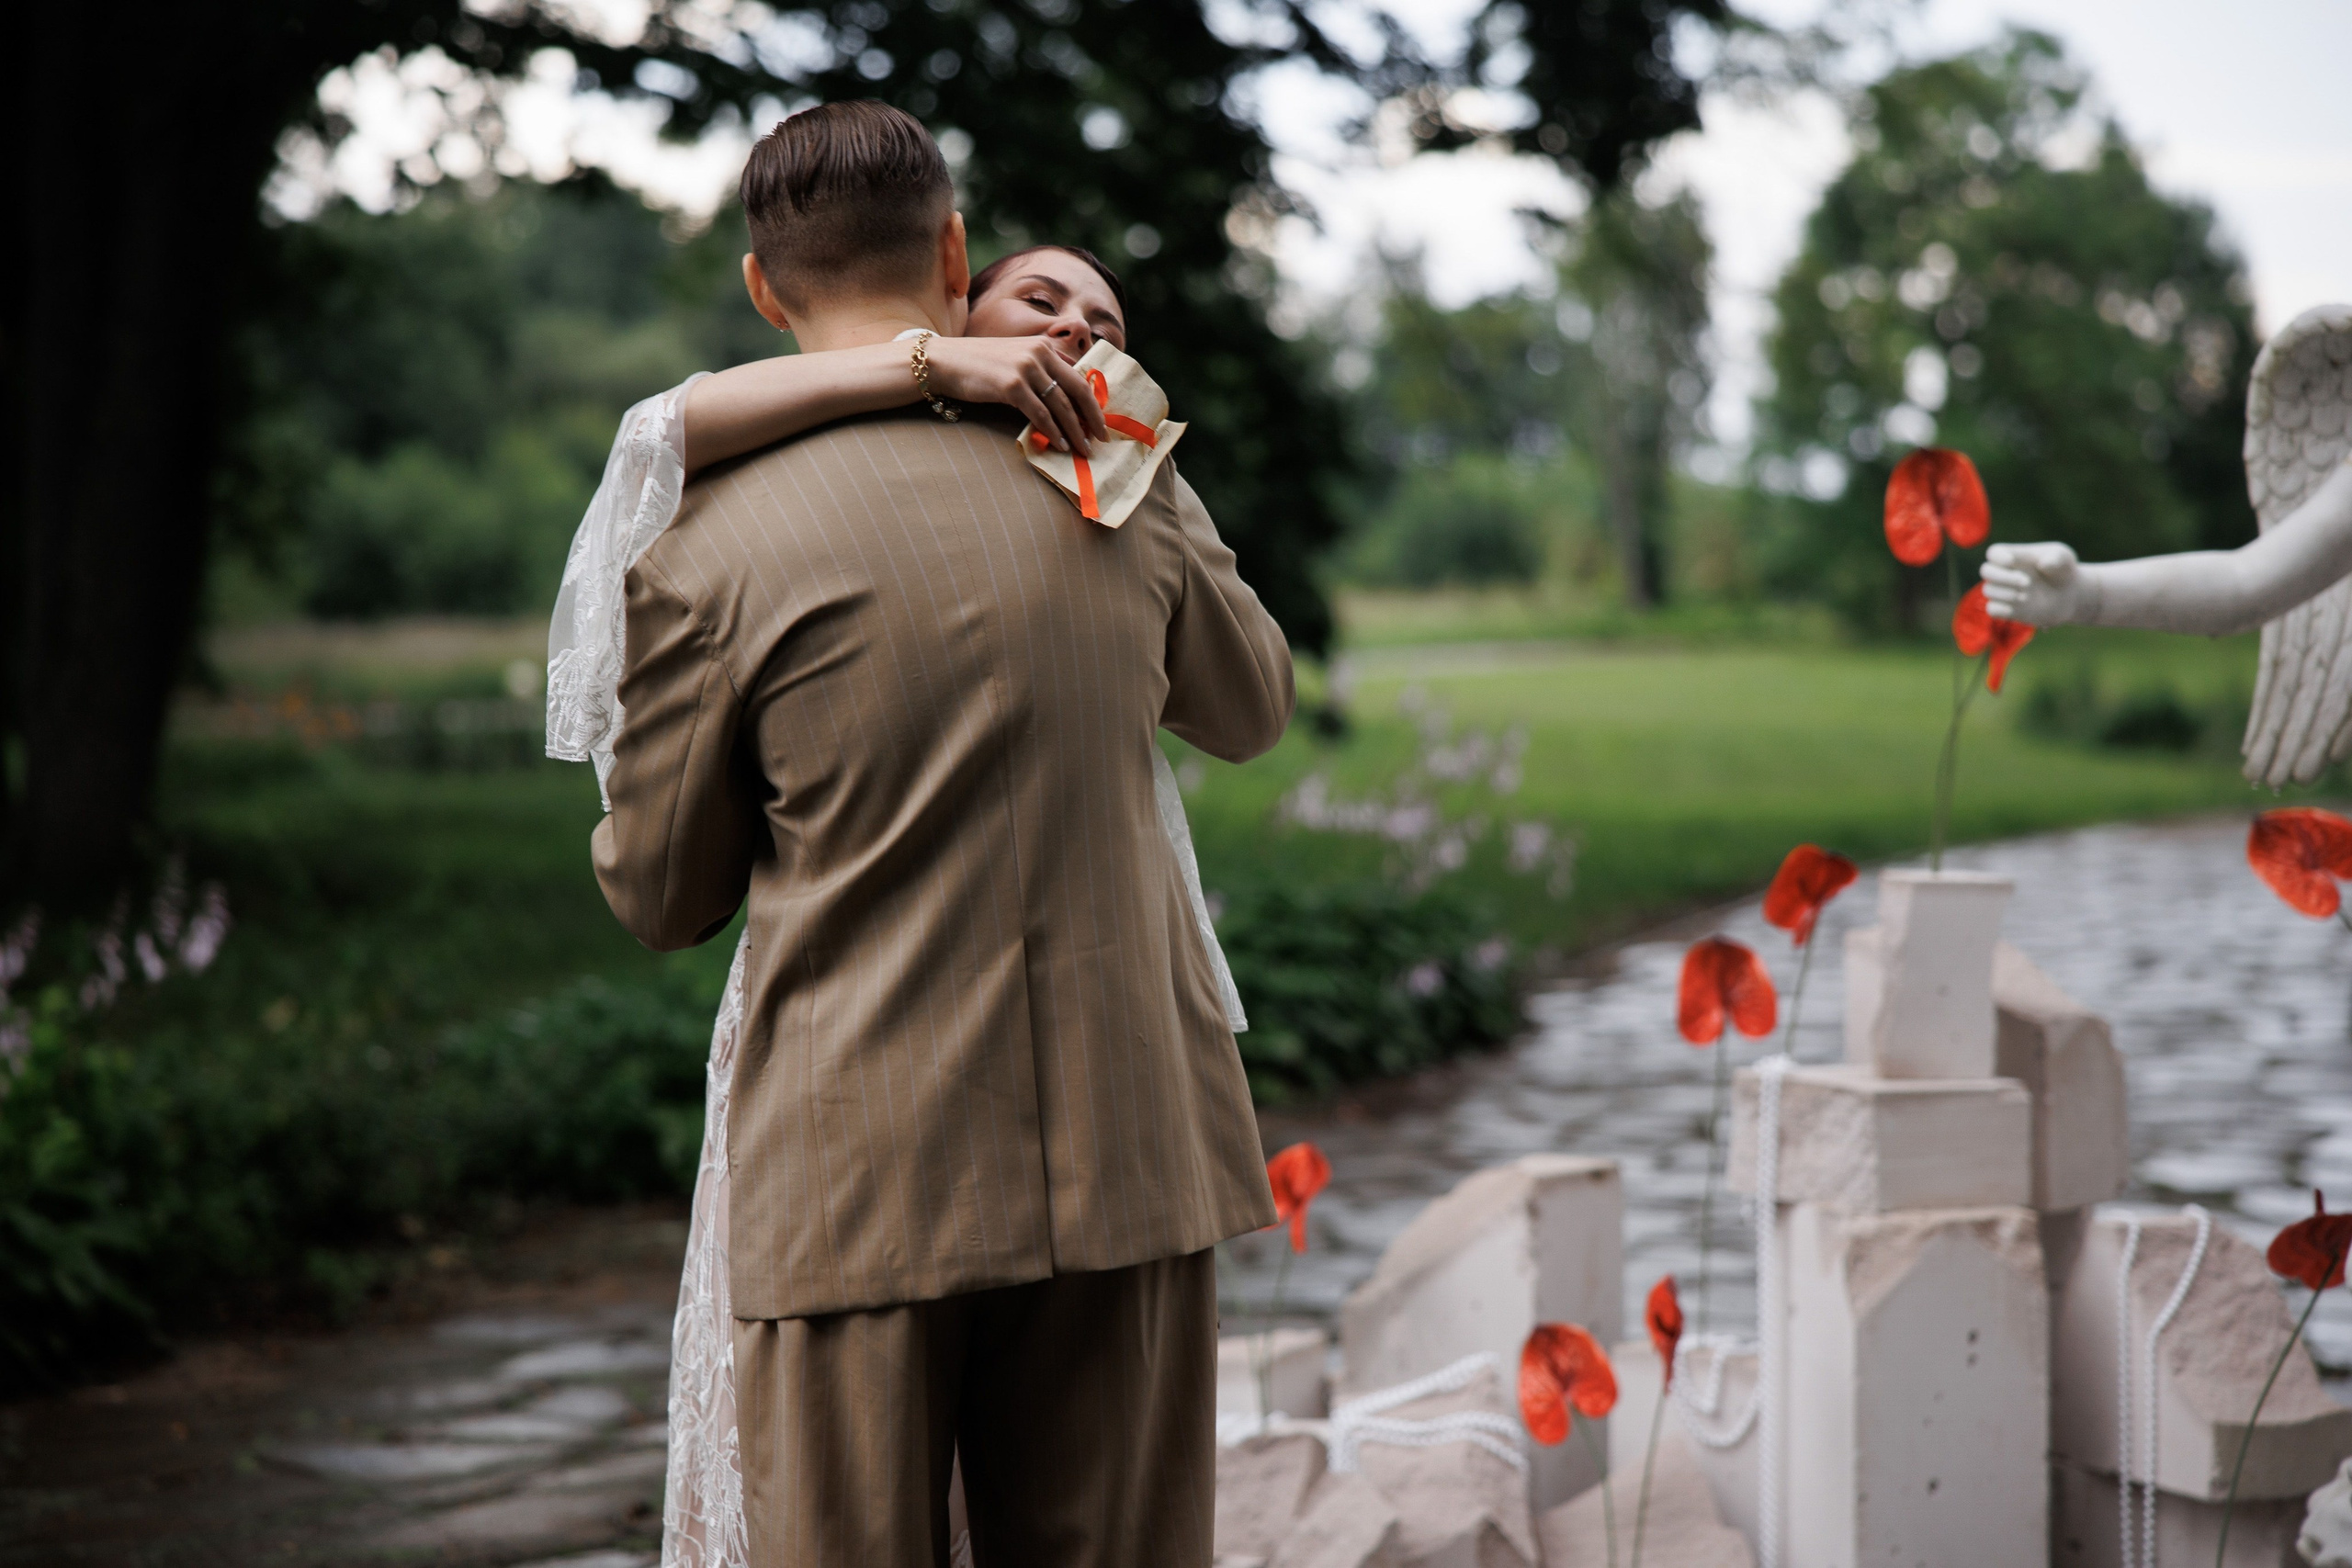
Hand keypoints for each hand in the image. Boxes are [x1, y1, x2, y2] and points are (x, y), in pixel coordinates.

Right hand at [920, 336, 1106, 456]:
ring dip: (1074, 431)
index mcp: (1043, 347)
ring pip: (1060, 405)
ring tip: (1082, 449)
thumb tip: (1064, 394)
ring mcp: (1025, 368)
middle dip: (1092, 417)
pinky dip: (1052, 431)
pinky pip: (1040, 413)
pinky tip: (1059, 445)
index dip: (1091, 402)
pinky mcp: (1011, 385)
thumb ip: (1040, 371)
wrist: (944, 362)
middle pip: (1077, 390)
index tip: (1099, 422)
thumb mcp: (1015, 359)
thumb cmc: (979, 366)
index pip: (1077, 377)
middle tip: (1101, 438)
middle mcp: (1039, 354)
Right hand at [1981, 542, 2088, 624]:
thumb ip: (2056, 557)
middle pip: (1986, 571)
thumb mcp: (2065, 558)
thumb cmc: (2063, 571)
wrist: (2070, 595)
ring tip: (2026, 596)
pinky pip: (1992, 610)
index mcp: (2015, 556)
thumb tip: (2043, 565)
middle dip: (2003, 577)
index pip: (1994, 553)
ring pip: (1988, 590)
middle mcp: (2006, 573)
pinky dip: (2001, 609)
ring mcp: (2005, 592)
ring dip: (2005, 594)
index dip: (1997, 557)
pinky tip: (2019, 606)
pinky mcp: (2009, 609)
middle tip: (2027, 583)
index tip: (2011, 561)